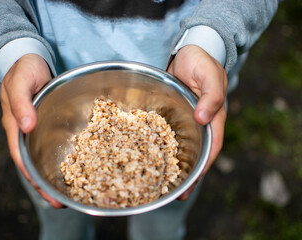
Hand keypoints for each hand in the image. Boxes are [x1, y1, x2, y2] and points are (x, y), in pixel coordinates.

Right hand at [0, 53, 63, 207]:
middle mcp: (26, 132)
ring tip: (72, 192)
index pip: (21, 156)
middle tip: (60, 203)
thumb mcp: (21, 82)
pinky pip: (56, 144)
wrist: (32, 61)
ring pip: (45, 157)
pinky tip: (78, 166)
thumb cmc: (24, 70)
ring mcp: (39, 130)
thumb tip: (27, 126)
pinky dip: (65, 157)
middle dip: (44, 184)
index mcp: (15, 125)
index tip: (44, 191)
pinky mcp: (50, 124)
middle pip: (34, 164)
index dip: (31, 176)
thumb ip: (22, 103)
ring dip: (55, 175)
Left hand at [167, 45, 226, 199]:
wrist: (184, 51)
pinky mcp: (166, 116)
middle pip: (193, 155)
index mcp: (211, 120)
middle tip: (173, 196)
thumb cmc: (202, 62)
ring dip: (169, 167)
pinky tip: (144, 158)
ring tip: (156, 185)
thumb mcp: (210, 75)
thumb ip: (211, 96)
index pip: (210, 149)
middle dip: (185, 176)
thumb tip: (204, 118)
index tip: (190, 185)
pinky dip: (156, 148)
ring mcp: (181, 122)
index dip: (201, 169)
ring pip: (177, 149)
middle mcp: (196, 125)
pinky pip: (161, 134)